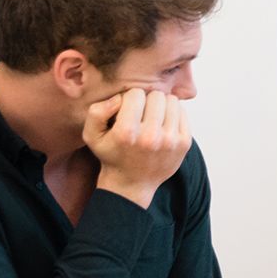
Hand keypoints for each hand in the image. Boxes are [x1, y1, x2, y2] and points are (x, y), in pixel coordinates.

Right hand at [84, 89, 190, 208]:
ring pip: (172, 101)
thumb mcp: (92, 136)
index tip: (127, 110)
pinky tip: (163, 124)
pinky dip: (173, 113)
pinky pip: (182, 112)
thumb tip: (119, 98)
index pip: (135, 94)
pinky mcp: (184, 143)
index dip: (129, 99)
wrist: (132, 183)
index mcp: (127, 133)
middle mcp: (150, 136)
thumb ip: (97, 112)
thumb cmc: (111, 155)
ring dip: (161, 106)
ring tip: (152, 117)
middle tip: (141, 113)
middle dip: (147, 100)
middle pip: (156, 95)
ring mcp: (170, 140)